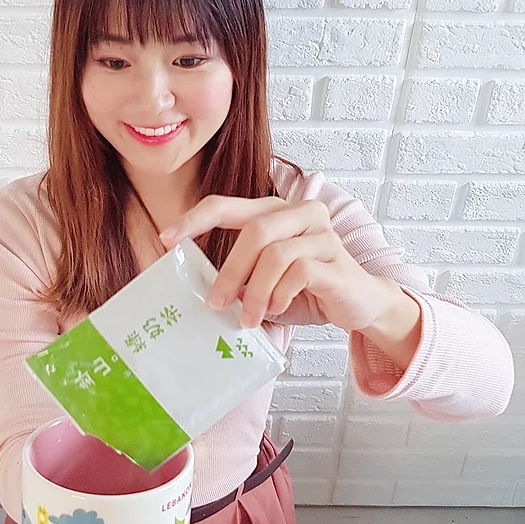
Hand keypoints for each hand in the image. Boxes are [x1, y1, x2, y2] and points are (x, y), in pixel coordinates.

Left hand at [159, 195, 402, 332]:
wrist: (357, 303)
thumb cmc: (305, 290)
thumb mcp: (263, 282)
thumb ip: (237, 277)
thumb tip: (197, 291)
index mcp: (273, 211)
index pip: (226, 205)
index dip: (194, 219)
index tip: (167, 239)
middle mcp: (299, 213)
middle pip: (254, 230)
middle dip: (229, 271)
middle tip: (215, 304)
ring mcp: (321, 233)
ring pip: (275, 253)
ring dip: (255, 292)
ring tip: (248, 319)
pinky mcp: (336, 259)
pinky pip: (300, 272)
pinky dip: (280, 294)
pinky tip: (276, 309)